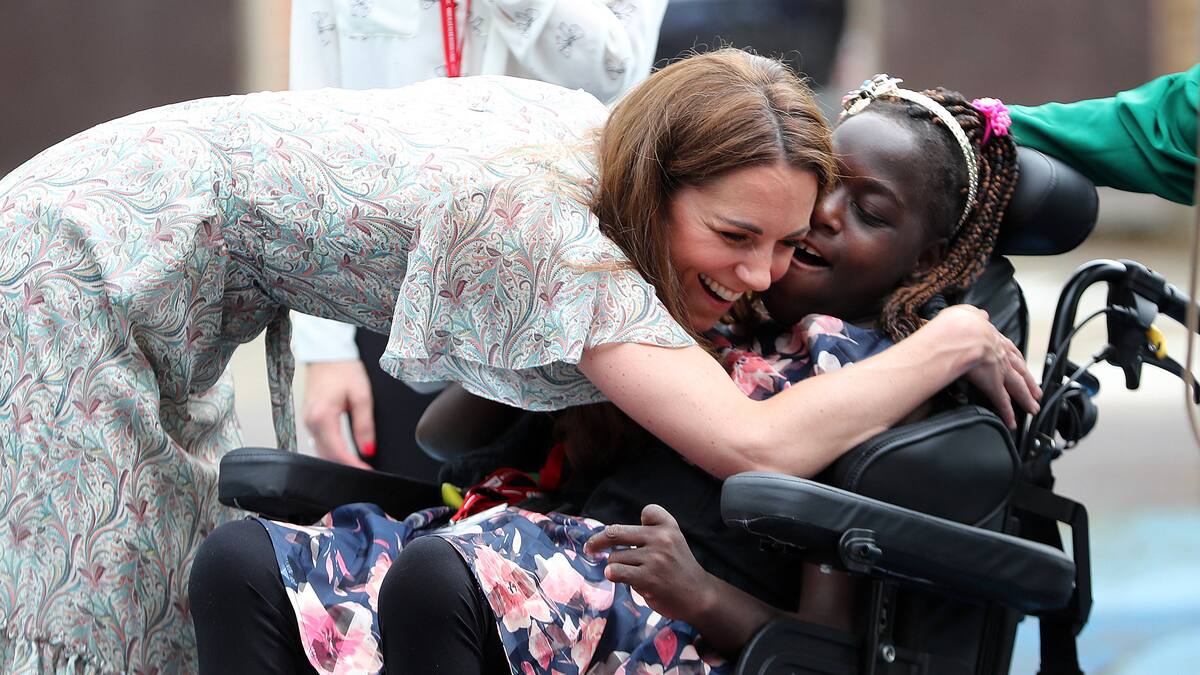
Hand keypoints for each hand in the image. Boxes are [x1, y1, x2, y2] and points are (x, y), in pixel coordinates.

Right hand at [302, 360, 375, 468]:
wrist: (327, 353)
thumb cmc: (344, 370)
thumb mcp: (361, 396)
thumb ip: (364, 425)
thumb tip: (368, 449)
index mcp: (322, 417)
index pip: (337, 452)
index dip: (353, 465)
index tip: (367, 472)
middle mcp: (310, 422)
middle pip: (327, 455)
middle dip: (346, 467)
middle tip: (366, 472)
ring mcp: (307, 421)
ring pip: (321, 451)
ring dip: (339, 461)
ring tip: (358, 465)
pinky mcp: (309, 420)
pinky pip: (319, 442)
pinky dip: (332, 451)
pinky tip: (345, 454)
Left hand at [584, 504, 715, 621]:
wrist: (699, 596)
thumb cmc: (679, 569)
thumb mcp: (673, 541)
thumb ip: (649, 533)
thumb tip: (609, 535)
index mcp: (669, 527)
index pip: (647, 512)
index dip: (640, 520)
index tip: (628, 534)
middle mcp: (662, 539)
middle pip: (616, 532)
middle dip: (598, 541)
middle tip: (590, 547)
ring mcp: (655, 558)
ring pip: (615, 557)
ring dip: (617, 567)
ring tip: (634, 575)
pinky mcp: (648, 578)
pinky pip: (616, 571)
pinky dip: (613, 574)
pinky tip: (615, 576)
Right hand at [930, 305, 1040, 427]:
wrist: (960, 335)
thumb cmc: (958, 324)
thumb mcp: (967, 313)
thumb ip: (975, 315)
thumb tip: (979, 315)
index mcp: (993, 337)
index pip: (1009, 350)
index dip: (1017, 359)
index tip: (1022, 365)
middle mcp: (1000, 354)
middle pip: (1019, 371)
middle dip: (1029, 382)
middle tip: (1037, 392)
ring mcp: (999, 370)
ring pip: (1017, 387)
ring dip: (1026, 398)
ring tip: (1032, 407)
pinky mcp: (992, 385)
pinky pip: (1002, 402)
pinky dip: (1008, 413)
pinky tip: (1012, 422)